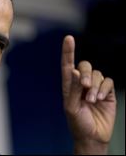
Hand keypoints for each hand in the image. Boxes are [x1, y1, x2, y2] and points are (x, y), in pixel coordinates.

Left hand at [61, 35, 116, 153]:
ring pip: (98, 74)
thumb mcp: (71, 108)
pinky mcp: (107, 92)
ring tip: (91, 100)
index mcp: (69, 86)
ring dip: (95, 86)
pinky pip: (108, 81)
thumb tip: (75, 71)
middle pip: (85, 66)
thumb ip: (73, 89)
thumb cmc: (78, 123)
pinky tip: (100, 99)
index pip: (67, 65)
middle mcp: (81, 84)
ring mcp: (95, 87)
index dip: (68, 51)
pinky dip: (104, 88)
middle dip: (86, 74)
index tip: (68, 38)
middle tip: (85, 86)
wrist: (93, 136)